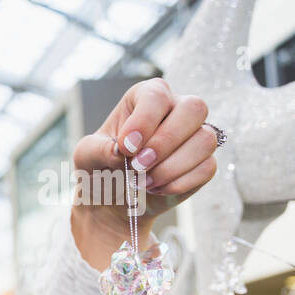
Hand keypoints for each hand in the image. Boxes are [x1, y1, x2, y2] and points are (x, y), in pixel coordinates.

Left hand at [72, 78, 218, 229]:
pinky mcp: (203, 162)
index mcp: (145, 97)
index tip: (125, 147)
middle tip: (137, 165)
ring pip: (205, 140)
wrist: (111, 199)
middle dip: (165, 142)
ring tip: (143, 182)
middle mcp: (176, 109)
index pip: (156, 96)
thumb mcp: (87, 155)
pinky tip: (156, 189)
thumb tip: (119, 151)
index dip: (144, 121)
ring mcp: (194, 135)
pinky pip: (207, 167)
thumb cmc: (99, 167)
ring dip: (171, 167)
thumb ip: (99, 149)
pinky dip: (179, 183)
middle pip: (194, 108)